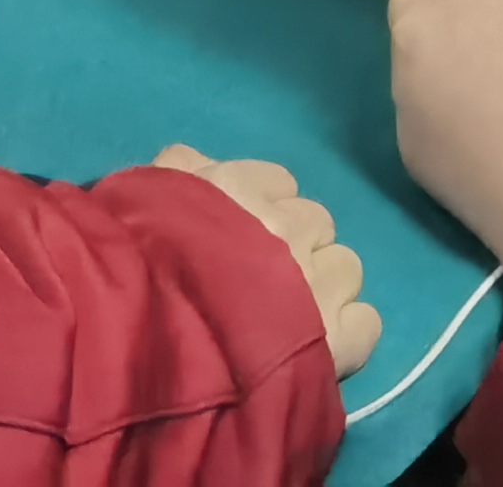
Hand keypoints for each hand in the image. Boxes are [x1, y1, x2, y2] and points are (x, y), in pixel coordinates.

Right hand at [151, 146, 383, 374]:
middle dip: (296, 246)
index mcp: (239, 188)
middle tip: (263, 279)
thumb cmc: (136, 265)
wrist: (143, 341)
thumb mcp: (141, 199)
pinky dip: (348, 332)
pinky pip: (366, 322)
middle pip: (316, 222)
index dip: (265, 209)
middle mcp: (285, 226)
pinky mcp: (336, 339)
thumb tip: (195, 160)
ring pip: (345, 267)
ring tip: (288, 316)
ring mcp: (315, 282)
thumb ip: (176, 173)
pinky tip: (319, 343)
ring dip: (324, 286)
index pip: (280, 182)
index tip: (244, 234)